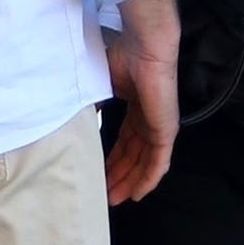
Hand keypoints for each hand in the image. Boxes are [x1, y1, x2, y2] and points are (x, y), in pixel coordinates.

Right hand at [104, 0, 180, 205]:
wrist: (144, 45)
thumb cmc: (123, 57)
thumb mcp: (100, 88)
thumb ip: (94, 108)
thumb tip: (77, 124)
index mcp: (137, 108)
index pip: (125, 142)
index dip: (113, 160)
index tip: (100, 176)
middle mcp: (150, 119)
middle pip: (135, 156)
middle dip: (119, 176)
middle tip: (104, 195)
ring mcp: (160, 126)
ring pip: (146, 163)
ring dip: (131, 182)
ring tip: (115, 199)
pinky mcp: (166, 130)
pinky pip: (159, 162)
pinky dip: (148, 179)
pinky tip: (137, 194)